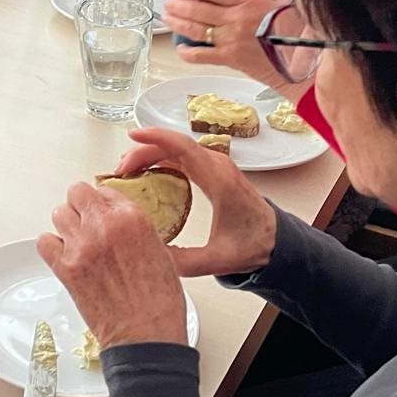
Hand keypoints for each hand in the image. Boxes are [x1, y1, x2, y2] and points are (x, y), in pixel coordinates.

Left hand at [37, 180, 188, 350]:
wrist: (145, 335)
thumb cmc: (159, 301)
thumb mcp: (160, 251)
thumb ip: (136, 229)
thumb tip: (121, 224)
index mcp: (132, 218)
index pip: (105, 190)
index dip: (103, 203)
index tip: (103, 213)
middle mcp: (103, 226)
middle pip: (76, 193)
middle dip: (81, 205)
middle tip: (87, 221)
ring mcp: (82, 246)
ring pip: (59, 214)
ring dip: (67, 225)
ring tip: (78, 241)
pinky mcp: (65, 268)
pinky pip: (44, 242)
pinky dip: (52, 246)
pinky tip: (65, 256)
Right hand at [112, 127, 278, 278]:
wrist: (276, 240)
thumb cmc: (253, 245)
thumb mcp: (218, 259)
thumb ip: (185, 262)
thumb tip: (153, 257)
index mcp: (220, 182)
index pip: (184, 148)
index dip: (156, 137)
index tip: (133, 134)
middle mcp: (218, 166)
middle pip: (174, 145)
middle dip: (143, 150)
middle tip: (119, 170)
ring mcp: (216, 166)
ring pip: (177, 149)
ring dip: (150, 154)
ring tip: (127, 172)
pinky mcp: (213, 170)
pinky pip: (182, 156)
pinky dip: (161, 159)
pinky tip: (145, 174)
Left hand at [163, 0, 304, 97]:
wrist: (305, 64)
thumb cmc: (299, 33)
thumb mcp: (285, 3)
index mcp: (249, 0)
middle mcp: (236, 18)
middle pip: (196, 8)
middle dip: (178, 4)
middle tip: (169, 2)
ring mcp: (230, 40)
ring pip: (194, 29)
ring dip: (177, 22)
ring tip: (168, 17)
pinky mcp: (230, 60)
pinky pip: (201, 56)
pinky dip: (187, 52)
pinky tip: (181, 48)